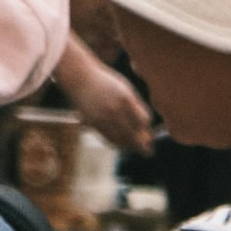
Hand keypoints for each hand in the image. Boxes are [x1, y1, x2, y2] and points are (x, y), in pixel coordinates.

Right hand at [48, 35, 161, 152]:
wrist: (80, 78)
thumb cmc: (107, 82)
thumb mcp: (125, 89)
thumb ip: (136, 105)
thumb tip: (146, 126)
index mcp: (126, 98)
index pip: (143, 121)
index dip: (147, 129)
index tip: (149, 135)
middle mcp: (114, 109)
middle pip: (132, 134)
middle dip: (141, 145)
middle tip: (148, 152)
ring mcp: (102, 117)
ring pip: (119, 139)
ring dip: (129, 147)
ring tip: (135, 150)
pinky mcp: (92, 123)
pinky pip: (107, 138)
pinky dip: (116, 143)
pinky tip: (121, 144)